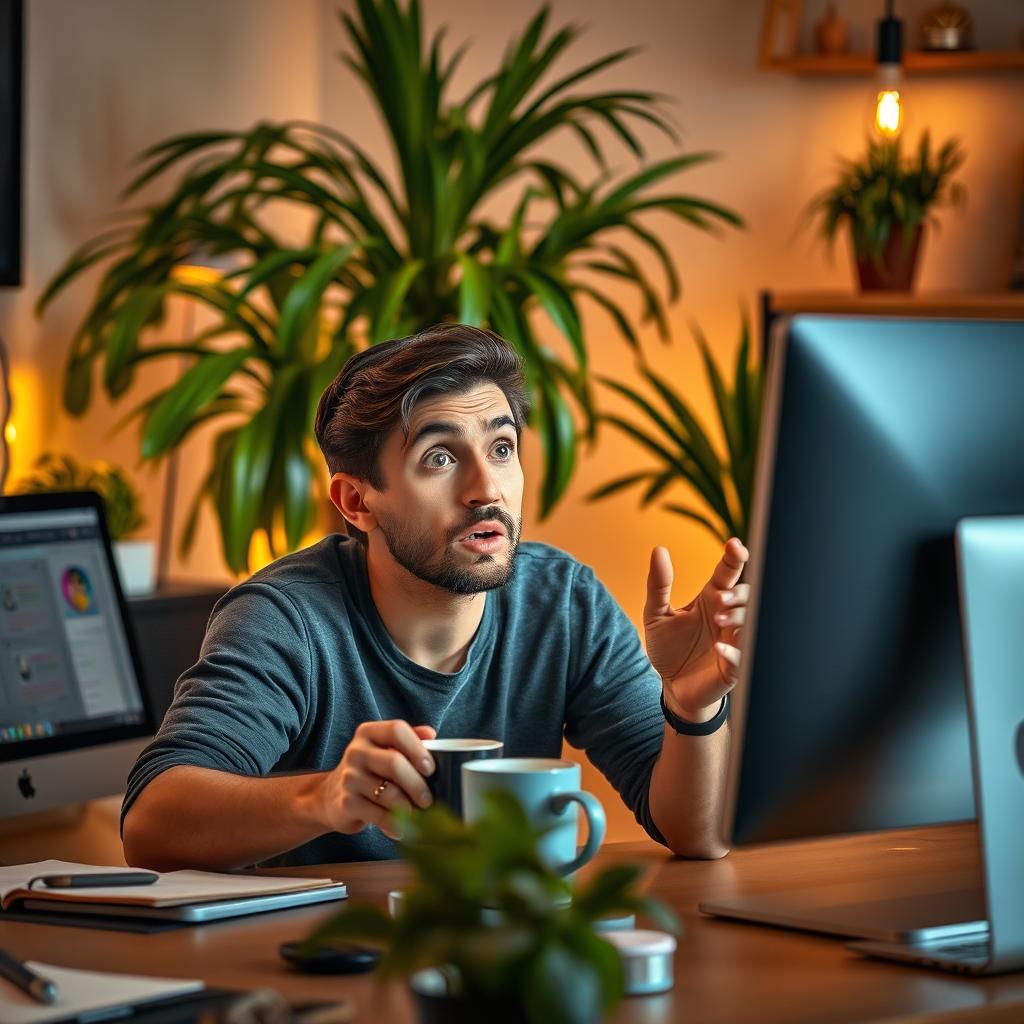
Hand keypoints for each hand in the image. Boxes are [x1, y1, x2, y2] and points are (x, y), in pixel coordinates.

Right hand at [316, 720, 435, 839]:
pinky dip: (395, 824)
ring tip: (419, 815)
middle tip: (428, 800)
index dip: (417, 749)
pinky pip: (379, 815)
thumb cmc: (370, 770)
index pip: (396, 730)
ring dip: (409, 807)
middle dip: (417, 784)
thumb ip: (409, 739)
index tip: (430, 769)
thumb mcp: (385, 749)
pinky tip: (402, 829)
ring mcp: (349, 777)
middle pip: (394, 763)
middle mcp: (356, 751)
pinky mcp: (346, 803)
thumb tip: (431, 734)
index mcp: (369, 733)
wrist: (332, 795)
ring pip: (389, 793)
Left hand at [643, 538, 749, 721]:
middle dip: (737, 594)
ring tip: (719, 619)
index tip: (735, 545)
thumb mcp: (656, 615)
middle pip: (746, 595)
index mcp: (711, 600)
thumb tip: (659, 550)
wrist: (673, 688)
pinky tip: (718, 650)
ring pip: (751, 622)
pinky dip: (734, 651)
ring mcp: (734, 641)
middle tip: (720, 598)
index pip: (728, 573)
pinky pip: (743, 657)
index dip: (735, 558)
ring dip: (738, 618)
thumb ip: (658, 584)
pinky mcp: (734, 667)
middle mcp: (726, 617)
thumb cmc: (669, 648)